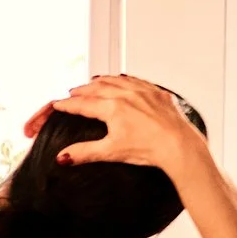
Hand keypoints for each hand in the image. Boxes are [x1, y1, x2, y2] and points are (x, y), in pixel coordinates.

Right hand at [24, 75, 209, 178]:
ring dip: (102, 81)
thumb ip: (84, 152)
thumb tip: (62, 157)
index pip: (83, 104)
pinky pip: (137, 81)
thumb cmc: (149, 149)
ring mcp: (143, 91)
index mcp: (112, 108)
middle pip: (97, 88)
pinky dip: (125, 80)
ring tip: (93, 82)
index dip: (67, 105)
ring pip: (116, 80)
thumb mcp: (111, 152)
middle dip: (82, 90)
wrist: (178, 146)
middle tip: (72, 92)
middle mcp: (126, 95)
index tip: (57, 104)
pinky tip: (123, 81)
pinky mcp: (158, 93)